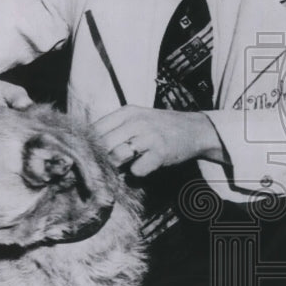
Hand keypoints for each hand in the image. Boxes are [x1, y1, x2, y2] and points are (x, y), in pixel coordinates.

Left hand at [92, 105, 225, 176]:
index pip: (96, 129)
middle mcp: (137, 121)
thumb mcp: (138, 120)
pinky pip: (137, 169)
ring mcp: (149, 136)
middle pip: (103, 144)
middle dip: (101, 159)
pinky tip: (143, 168)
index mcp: (127, 112)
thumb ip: (116, 129)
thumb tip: (91, 149)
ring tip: (124, 168)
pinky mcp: (161, 152)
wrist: (196, 130)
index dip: (89, 146)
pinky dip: (136, 173)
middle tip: (104, 168)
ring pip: (117, 155)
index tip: (90, 157)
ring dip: (117, 167)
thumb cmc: (162, 128)